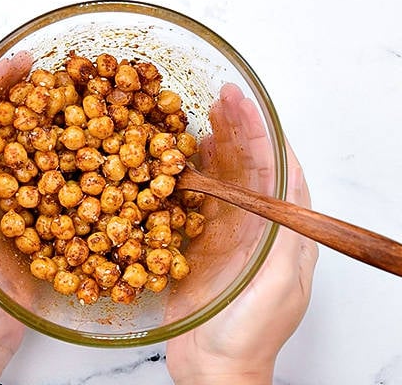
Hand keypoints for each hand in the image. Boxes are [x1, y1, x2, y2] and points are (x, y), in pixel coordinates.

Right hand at [166, 85, 318, 383]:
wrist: (214, 372)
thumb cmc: (250, 333)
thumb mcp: (277, 282)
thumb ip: (283, 232)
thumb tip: (287, 180)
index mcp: (283, 231)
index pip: (277, 167)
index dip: (261, 130)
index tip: (243, 101)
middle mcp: (255, 228)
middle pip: (246, 166)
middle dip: (232, 128)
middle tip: (213, 95)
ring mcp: (224, 238)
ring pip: (216, 180)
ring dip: (205, 146)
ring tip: (189, 114)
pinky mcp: (193, 249)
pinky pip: (185, 205)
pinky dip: (177, 178)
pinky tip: (164, 160)